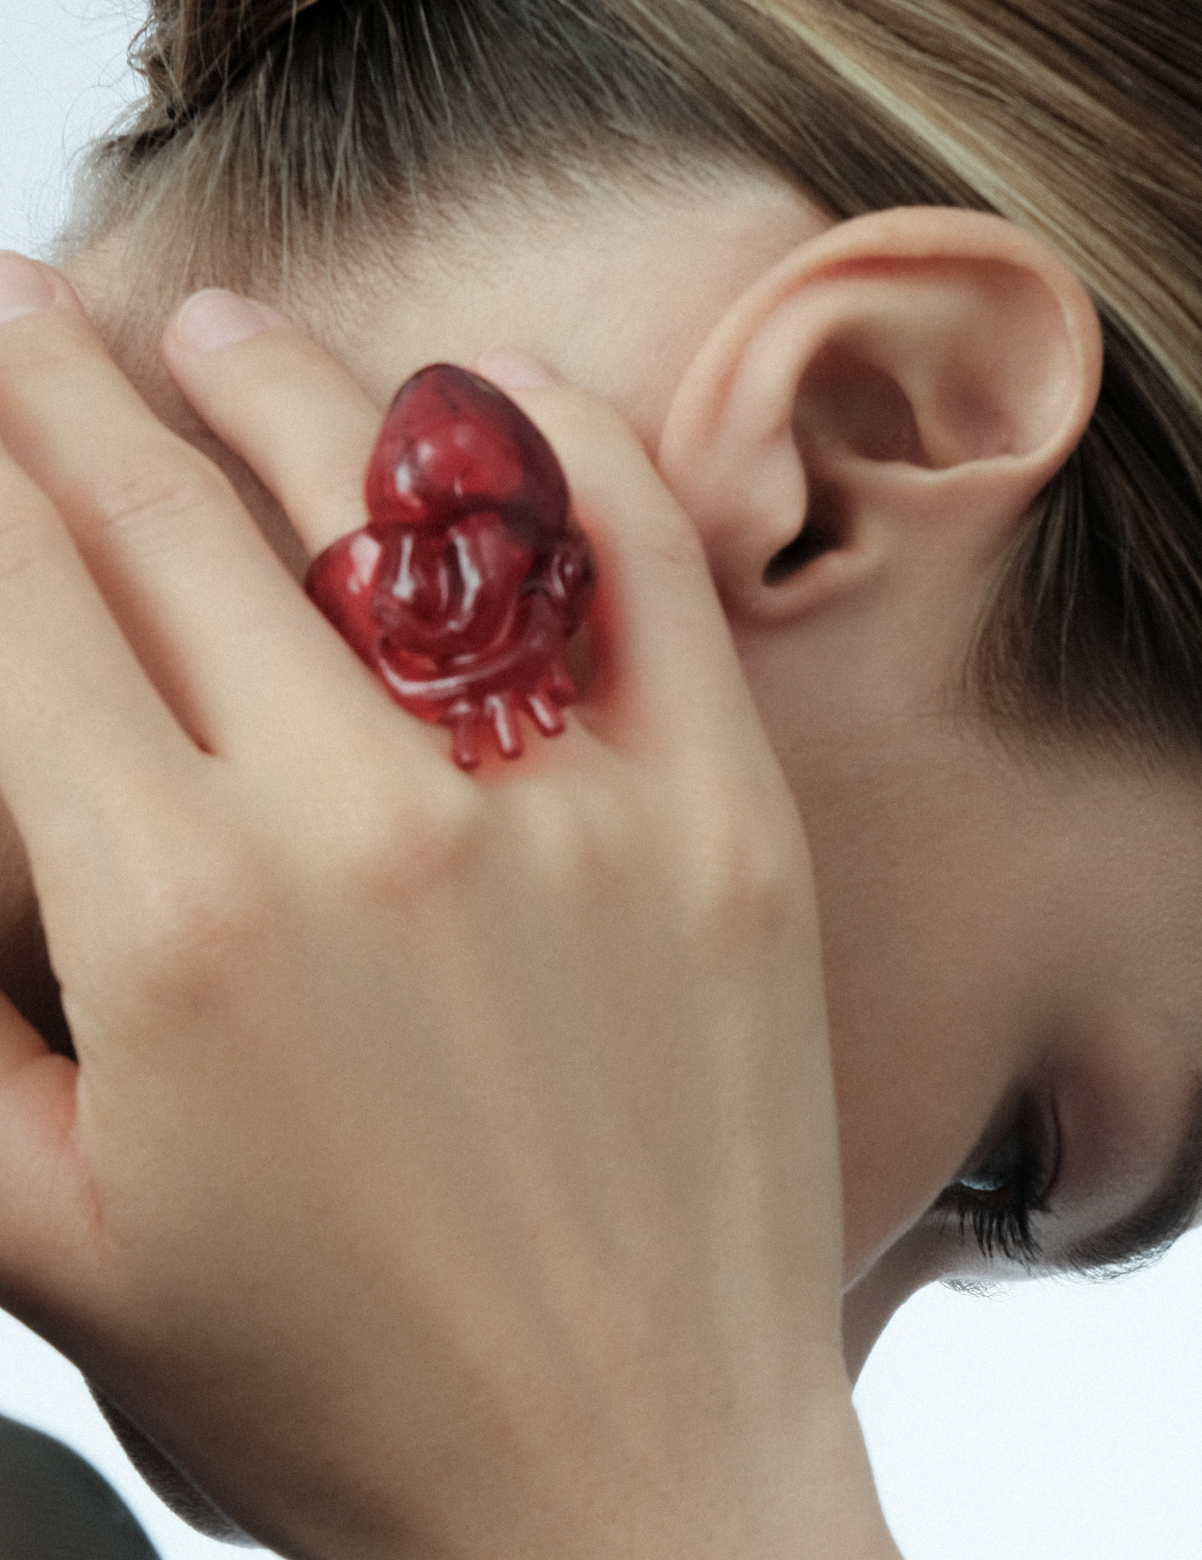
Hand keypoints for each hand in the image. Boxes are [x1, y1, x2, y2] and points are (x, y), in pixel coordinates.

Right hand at [0, 259, 891, 1558]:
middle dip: (81, 394)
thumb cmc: (344, 1391)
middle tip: (40, 307)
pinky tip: (495, 388)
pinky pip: (644, 566)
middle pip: (182, 525)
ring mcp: (571, 805)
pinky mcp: (724, 816)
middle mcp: (370, 826)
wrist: (627, 1482)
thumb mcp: (63, 1238)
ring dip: (286, 388)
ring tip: (221, 331)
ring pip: (395, 507)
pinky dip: (567, 449)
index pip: (32, 605)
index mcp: (180, 922)